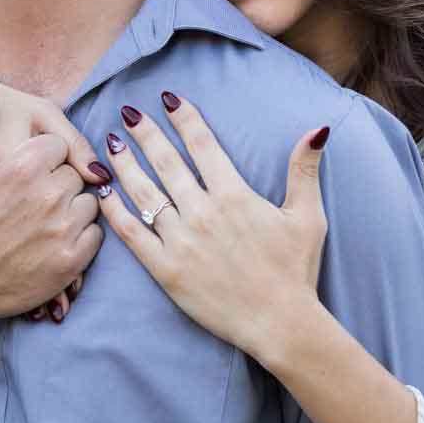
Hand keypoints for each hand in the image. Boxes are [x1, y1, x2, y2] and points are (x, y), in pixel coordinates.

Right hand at [0, 81, 106, 322]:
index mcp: (22, 167)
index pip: (57, 147)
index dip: (43, 157)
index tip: (28, 171)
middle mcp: (47, 196)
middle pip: (74, 175)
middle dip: (58, 182)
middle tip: (35, 197)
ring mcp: (61, 231)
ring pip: (88, 203)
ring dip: (72, 208)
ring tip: (45, 218)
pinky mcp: (69, 263)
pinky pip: (95, 236)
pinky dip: (80, 236)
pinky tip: (55, 238)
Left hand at [96, 91, 330, 363]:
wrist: (280, 323)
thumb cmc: (295, 271)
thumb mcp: (308, 216)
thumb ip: (304, 170)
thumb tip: (317, 129)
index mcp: (234, 196)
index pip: (202, 144)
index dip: (184, 118)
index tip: (168, 99)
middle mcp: (203, 213)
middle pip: (166, 162)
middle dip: (146, 133)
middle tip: (130, 113)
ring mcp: (181, 242)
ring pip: (144, 194)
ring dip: (125, 165)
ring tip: (112, 143)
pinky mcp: (166, 270)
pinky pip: (133, 236)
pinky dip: (116, 212)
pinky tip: (106, 194)